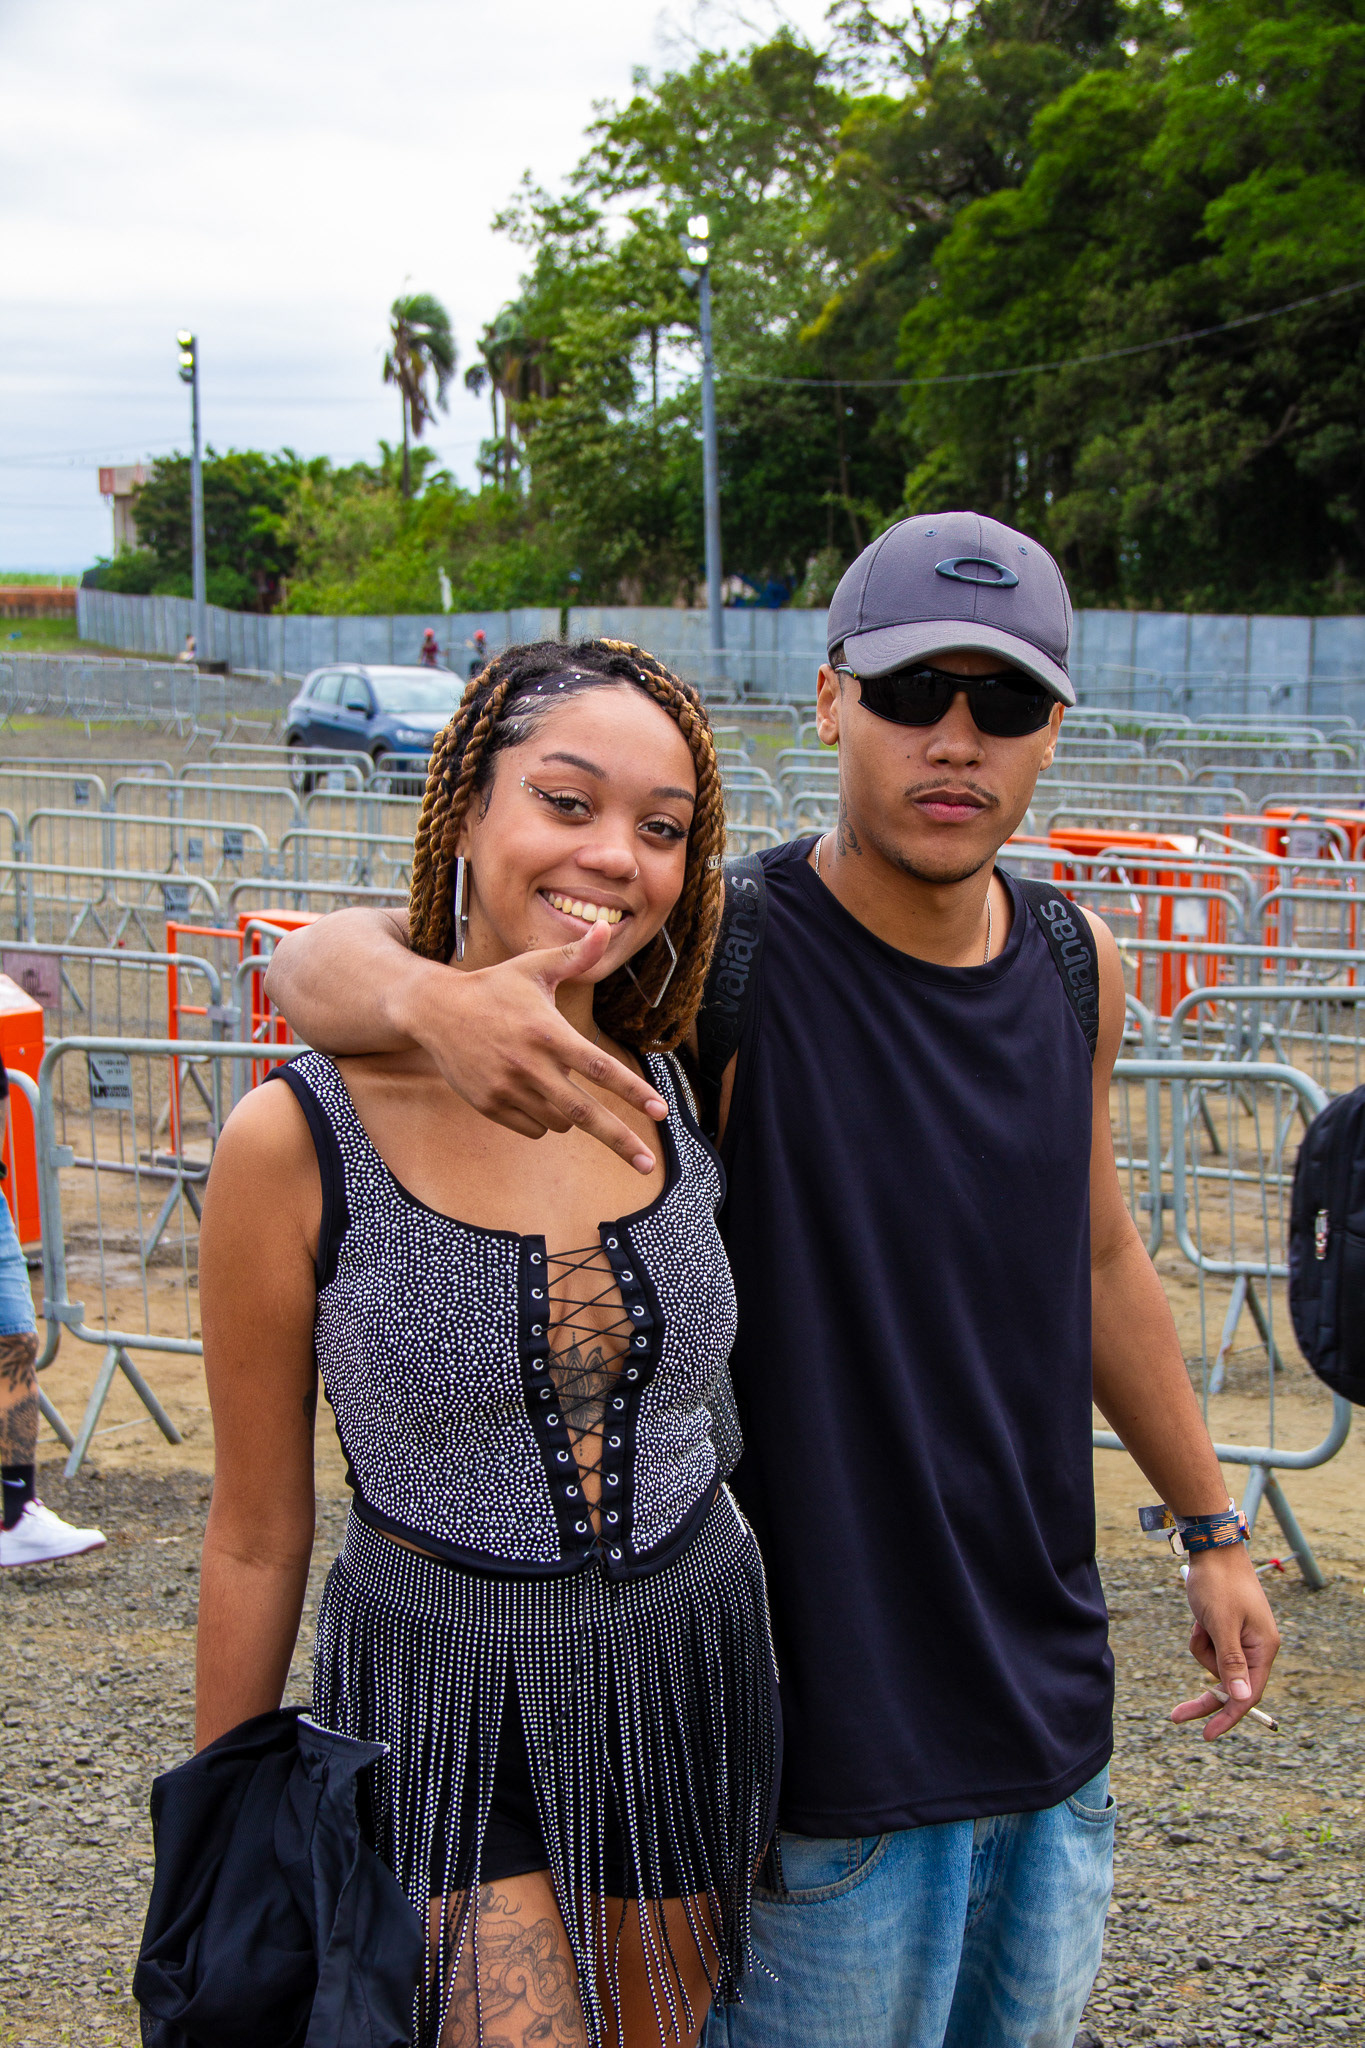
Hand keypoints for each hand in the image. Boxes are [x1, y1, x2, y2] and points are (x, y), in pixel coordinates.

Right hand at [406, 919, 668, 1173]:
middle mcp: (529, 1065)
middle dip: (620, 1140)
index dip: (632, 1091)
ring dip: (571, 1114)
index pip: (599, 1067)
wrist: (433, 1010)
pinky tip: (528, 1091)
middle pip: (584, 1113)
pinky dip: (542, 1118)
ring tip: (553, 1082)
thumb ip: (576, 955)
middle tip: (647, 1164)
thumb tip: (608, 928)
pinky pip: (533, 1128)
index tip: (660, 1111)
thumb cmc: (493, 987)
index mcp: (547, 1032)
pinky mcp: (489, 1106)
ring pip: (559, 1121)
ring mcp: (507, 1089)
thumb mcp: (534, 967)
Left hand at [1171, 1544, 1280, 1738]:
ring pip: (1214, 1664)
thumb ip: (1231, 1663)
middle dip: (1204, 1697)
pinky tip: (1199, 1618)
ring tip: (1200, 1623)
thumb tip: (1242, 1698)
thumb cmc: (1219, 1584)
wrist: (1212, 1549)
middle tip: (1176, 1716)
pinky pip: (1208, 1647)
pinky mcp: (1227, 1630)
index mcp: (1264, 1648)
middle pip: (1230, 1686)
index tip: (1207, 1735)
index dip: (1228, 1716)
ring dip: (1201, 1648)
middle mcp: (1257, 1647)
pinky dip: (1200, 1637)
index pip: (1248, 1695)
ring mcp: (1242, 1638)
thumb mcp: (1222, 1625)